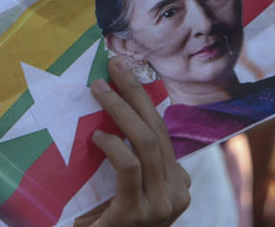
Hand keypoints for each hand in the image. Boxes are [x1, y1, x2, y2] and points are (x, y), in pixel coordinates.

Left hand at [74, 57, 190, 226]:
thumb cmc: (104, 221)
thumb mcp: (123, 186)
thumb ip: (130, 159)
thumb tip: (111, 115)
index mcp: (177, 183)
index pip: (161, 131)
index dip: (142, 97)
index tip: (122, 71)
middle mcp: (177, 193)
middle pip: (156, 129)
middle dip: (135, 92)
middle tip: (114, 64)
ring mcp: (161, 206)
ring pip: (145, 143)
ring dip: (120, 109)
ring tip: (98, 89)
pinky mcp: (137, 214)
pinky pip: (130, 167)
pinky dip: (113, 145)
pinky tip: (97, 136)